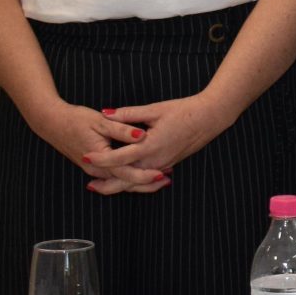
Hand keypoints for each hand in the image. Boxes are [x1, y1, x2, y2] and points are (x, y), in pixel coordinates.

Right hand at [25, 98, 167, 195]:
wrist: (51, 123)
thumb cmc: (76, 119)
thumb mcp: (101, 121)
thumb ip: (122, 129)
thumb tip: (142, 135)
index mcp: (100, 159)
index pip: (127, 173)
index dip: (146, 174)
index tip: (164, 173)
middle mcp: (96, 170)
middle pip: (125, 183)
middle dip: (146, 184)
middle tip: (168, 180)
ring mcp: (94, 170)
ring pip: (120, 182)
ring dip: (139, 182)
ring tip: (161, 179)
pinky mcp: (93, 167)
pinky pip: (114, 177)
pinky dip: (129, 177)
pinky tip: (143, 172)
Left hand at [87, 94, 233, 191]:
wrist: (210, 118)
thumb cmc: (184, 111)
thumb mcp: (155, 109)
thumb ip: (129, 113)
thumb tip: (106, 113)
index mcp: (150, 146)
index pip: (119, 157)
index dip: (101, 158)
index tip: (85, 156)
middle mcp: (156, 160)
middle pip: (127, 179)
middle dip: (107, 183)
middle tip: (89, 184)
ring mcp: (163, 164)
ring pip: (137, 181)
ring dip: (119, 184)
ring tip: (102, 185)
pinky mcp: (168, 163)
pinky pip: (147, 177)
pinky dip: (133, 180)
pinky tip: (126, 177)